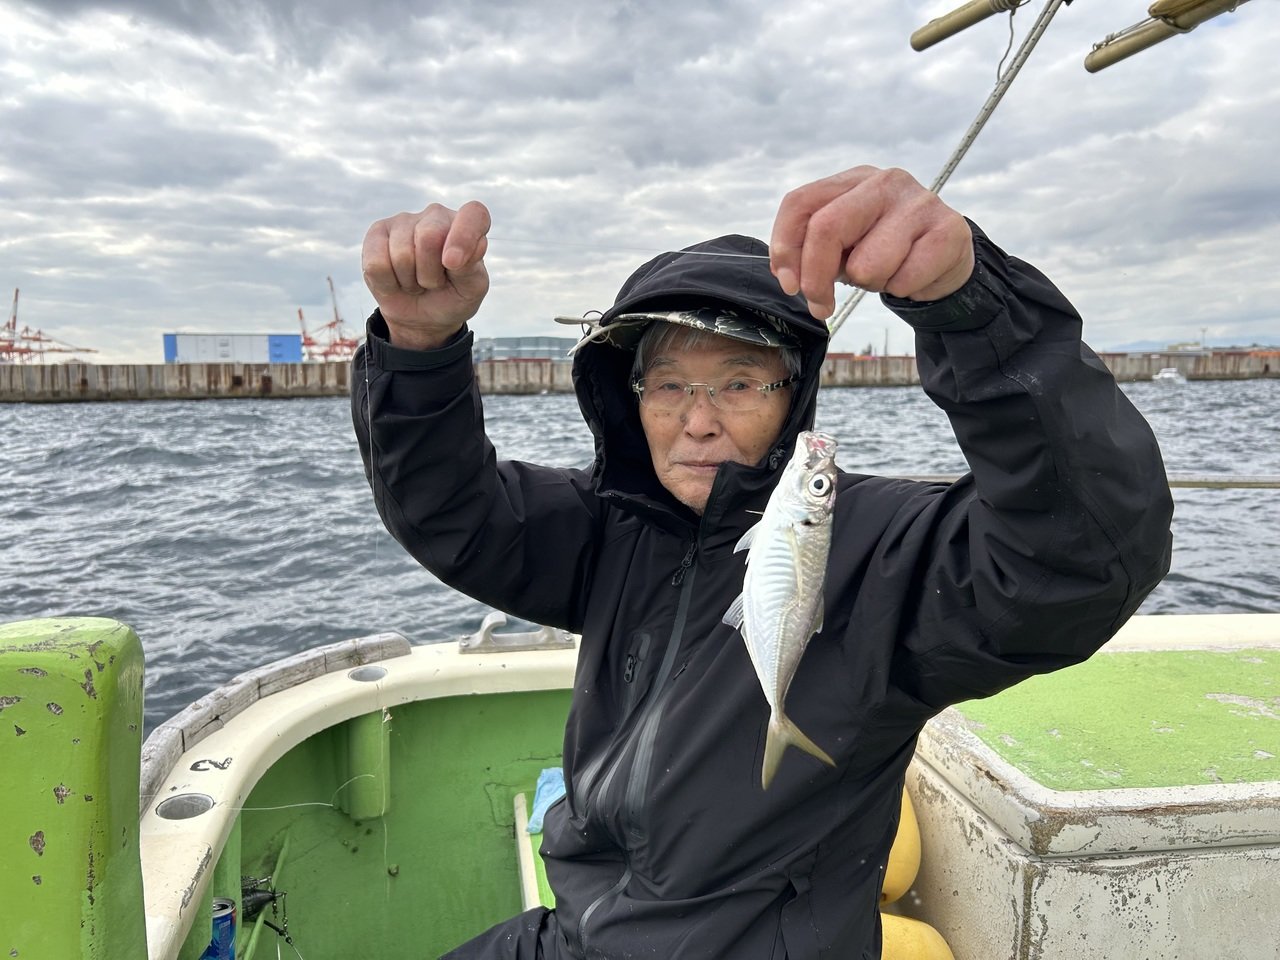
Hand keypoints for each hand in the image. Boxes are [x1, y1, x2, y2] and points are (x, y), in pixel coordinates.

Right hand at [361, 200, 491, 349]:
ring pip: (401, 255)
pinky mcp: (376, 234)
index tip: (453, 264)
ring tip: (417, 281)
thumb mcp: (470, 289)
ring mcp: (404, 221)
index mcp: (467, 225)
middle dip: (431, 274)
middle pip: (429, 236)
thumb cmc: (452, 297)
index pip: (474, 214)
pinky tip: (396, 279)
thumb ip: (470, 269)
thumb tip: (451, 256)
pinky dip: (388, 283)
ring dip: (410, 281)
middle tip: (434, 282)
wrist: (423, 316)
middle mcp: (436, 215)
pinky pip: (377, 263)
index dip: (464, 236)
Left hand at [769, 166, 974, 319]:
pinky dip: (902, 290)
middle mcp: (884, 182)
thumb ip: (811, 253)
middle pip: (827, 228)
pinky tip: (912, 275)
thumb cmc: (884, 251)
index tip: (790, 284)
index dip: (785, 248)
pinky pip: (903, 280)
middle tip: (821, 305)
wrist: (945, 259)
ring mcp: (919, 202)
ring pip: (867, 264)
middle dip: (816, 278)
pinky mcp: (948, 229)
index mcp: (852, 181)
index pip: (800, 203)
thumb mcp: (843, 247)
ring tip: (885, 273)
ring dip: (870, 284)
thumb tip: (790, 278)